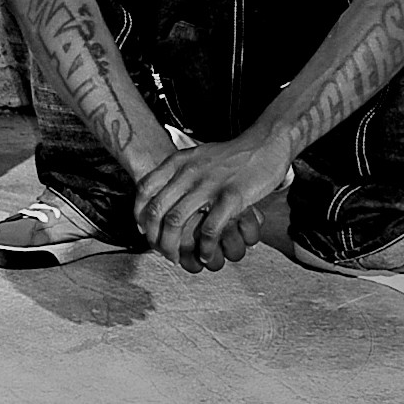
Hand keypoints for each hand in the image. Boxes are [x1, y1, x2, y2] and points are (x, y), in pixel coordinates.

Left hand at [134, 137, 285, 271]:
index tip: (144, 228)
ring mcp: (209, 185)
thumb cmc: (232, 156)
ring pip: (175, 221)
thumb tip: (160, 193)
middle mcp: (188, 172)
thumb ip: (178, 172)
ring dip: (172, 245)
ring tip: (177, 258)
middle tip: (159, 250)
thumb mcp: (197, 157)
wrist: (265, 144)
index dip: (139, 212)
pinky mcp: (231, 197)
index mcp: (178, 162)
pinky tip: (206, 254)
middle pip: (156, 209)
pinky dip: (204, 247)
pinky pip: (210, 228)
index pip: (145, 188)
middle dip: (153, 236)